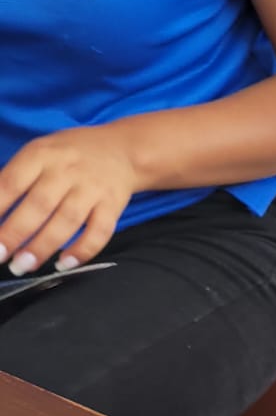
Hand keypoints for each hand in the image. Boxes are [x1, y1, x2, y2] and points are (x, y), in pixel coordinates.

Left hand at [0, 126, 139, 273]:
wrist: (122, 149)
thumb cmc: (70, 155)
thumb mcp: (39, 152)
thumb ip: (15, 177)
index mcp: (41, 155)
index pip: (12, 183)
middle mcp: (67, 171)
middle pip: (39, 205)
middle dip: (15, 233)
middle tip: (0, 255)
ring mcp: (92, 189)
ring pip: (67, 221)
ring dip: (43, 246)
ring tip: (23, 265)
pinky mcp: (112, 205)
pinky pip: (99, 231)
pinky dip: (82, 250)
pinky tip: (64, 264)